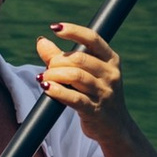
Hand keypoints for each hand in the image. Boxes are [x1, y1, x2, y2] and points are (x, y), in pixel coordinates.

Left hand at [35, 20, 124, 135]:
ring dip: (54, 75)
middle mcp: (110, 74)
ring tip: (43, 78)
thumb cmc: (96, 95)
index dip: (73, 31)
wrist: (115, 128)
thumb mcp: (85, 74)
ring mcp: (104, 93)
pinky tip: (46, 87)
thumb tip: (41, 41)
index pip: (92, 38)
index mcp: (111, 60)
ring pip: (75, 76)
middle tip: (47, 67)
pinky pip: (73, 98)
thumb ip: (61, 57)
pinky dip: (56, 91)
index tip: (55, 28)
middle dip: (57, 60)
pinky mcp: (95, 111)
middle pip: (79, 59)